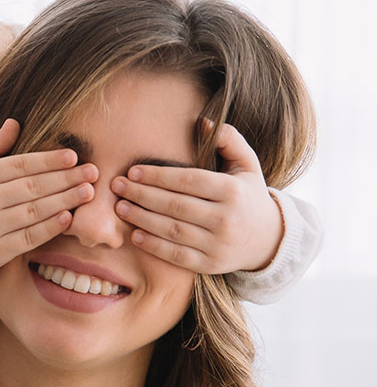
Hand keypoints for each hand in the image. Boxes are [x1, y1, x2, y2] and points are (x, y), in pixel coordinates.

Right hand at [0, 119, 97, 299]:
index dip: (48, 160)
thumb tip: (15, 122)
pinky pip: (29, 237)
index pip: (19, 165)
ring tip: (87, 192)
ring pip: (34, 211)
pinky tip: (68, 217)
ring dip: (64, 200)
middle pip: (31, 186)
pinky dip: (50, 227)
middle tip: (92, 171)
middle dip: (65, 178)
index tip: (73, 156)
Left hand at [110, 122, 283, 275]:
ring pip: (172, 230)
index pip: (188, 180)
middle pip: (175, 205)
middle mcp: (225, 218)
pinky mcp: (210, 265)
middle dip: (142, 195)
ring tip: (120, 208)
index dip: (157, 176)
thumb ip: (229, 140)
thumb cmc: (249, 196)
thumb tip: (204, 122)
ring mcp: (217, 244)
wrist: (268, 240)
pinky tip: (135, 235)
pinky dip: (154, 246)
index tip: (133, 171)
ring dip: (142, 219)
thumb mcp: (248, 165)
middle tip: (117, 187)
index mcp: (232, 191)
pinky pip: (177, 256)